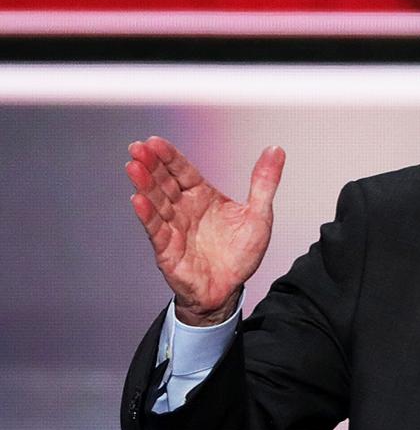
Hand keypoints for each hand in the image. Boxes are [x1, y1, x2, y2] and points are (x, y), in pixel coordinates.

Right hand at [126, 136, 284, 325]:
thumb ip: (264, 182)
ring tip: (134, 167)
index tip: (155, 141)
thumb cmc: (241, 253)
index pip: (182, 171)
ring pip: (156, 202)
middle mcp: (184, 209)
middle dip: (151, 164)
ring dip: (144, 185)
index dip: (169, 156)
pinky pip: (156, 229)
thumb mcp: (259, 214)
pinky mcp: (168, 249)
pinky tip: (138, 200)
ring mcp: (174, 228)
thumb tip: (276, 150)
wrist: (231, 289)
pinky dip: (147, 215)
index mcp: (202, 196)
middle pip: (164, 182)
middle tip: (137, 147)